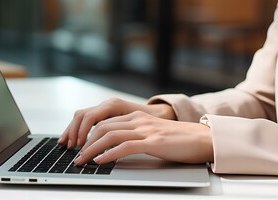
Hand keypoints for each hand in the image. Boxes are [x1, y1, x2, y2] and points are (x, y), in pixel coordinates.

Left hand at [73, 111, 213, 165]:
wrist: (203, 139)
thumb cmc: (179, 140)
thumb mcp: (152, 133)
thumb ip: (134, 136)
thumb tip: (114, 148)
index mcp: (136, 116)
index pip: (104, 122)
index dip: (87, 133)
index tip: (77, 146)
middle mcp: (138, 120)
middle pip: (102, 127)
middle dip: (84, 141)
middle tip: (74, 155)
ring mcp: (145, 130)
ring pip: (109, 135)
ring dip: (91, 149)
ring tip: (81, 160)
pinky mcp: (153, 142)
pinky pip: (124, 146)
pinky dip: (108, 154)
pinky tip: (100, 161)